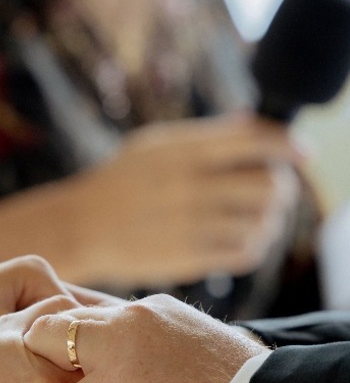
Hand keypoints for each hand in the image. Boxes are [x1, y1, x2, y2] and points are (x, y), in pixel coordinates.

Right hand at [76, 112, 302, 284]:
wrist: (79, 228)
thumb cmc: (118, 183)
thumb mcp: (151, 145)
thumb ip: (202, 136)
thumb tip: (251, 123)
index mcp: (182, 151)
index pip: (255, 140)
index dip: (288, 145)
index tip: (303, 153)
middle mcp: (189, 185)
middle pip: (268, 183)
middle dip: (282, 186)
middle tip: (276, 191)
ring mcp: (189, 224)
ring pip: (262, 221)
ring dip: (272, 219)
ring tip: (260, 217)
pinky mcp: (187, 258)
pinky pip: (244, 252)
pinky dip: (255, 246)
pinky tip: (245, 240)